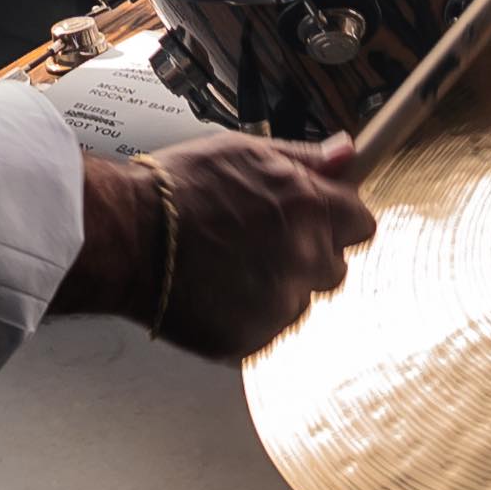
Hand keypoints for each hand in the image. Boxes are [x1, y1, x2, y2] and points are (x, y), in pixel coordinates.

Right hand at [52, 134, 374, 363]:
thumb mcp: (245, 151)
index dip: (337, 219)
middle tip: (260, 239)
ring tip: (230, 263)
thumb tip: (348, 153)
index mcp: (308, 206)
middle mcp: (304, 257)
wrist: (129, 234)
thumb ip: (305, 158)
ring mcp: (281, 304)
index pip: (361, 222)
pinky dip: (250, 312)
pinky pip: (269, 327)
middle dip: (307, 254)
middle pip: (334, 265)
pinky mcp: (255, 338)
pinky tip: (218, 288)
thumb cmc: (180, 186)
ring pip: (299, 298)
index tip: (315, 218)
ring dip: (278, 285)